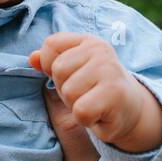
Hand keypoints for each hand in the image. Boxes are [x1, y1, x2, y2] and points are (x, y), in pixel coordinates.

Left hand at [29, 32, 161, 150]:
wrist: (130, 109)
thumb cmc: (95, 88)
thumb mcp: (73, 71)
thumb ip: (50, 62)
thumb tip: (32, 58)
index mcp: (88, 41)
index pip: (50, 45)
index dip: (51, 66)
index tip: (72, 76)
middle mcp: (100, 50)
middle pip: (58, 71)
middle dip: (66, 89)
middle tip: (86, 93)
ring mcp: (109, 70)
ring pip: (68, 92)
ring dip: (76, 105)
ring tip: (94, 103)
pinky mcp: (114, 94)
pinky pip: (80, 111)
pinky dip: (87, 119)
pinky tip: (100, 114)